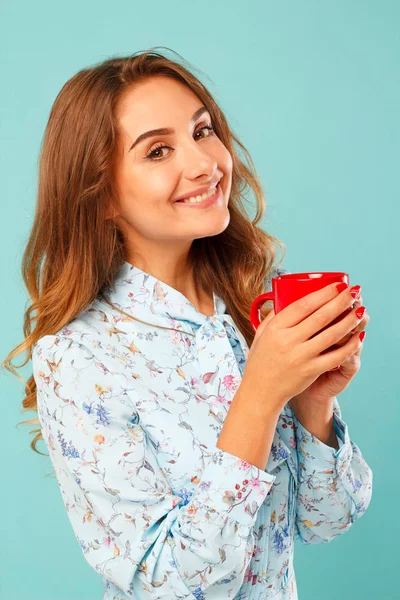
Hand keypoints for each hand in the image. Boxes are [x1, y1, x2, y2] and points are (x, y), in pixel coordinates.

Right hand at [245, 281, 367, 412]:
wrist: (260, 391)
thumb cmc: (261, 361)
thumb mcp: (261, 334)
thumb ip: (274, 316)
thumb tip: (285, 298)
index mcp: (276, 328)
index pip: (303, 305)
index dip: (324, 293)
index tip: (338, 285)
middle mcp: (288, 340)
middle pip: (321, 316)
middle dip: (341, 301)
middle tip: (355, 292)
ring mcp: (300, 357)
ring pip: (331, 334)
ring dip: (349, 321)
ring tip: (360, 311)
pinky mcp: (310, 371)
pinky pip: (335, 356)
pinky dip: (349, 346)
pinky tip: (359, 337)